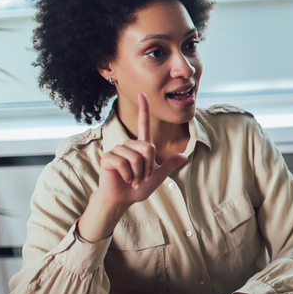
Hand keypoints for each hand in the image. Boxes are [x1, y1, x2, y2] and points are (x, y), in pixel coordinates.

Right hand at [79, 93, 187, 241]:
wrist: (123, 199)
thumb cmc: (137, 188)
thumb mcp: (158, 176)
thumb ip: (169, 165)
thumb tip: (184, 155)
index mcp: (141, 147)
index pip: (143, 124)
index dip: (144, 109)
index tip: (143, 94)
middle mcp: (129, 146)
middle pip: (148, 147)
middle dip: (149, 166)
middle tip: (142, 176)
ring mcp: (117, 150)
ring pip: (136, 156)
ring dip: (139, 172)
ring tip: (133, 178)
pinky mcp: (108, 158)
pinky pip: (124, 162)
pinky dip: (129, 174)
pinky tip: (125, 179)